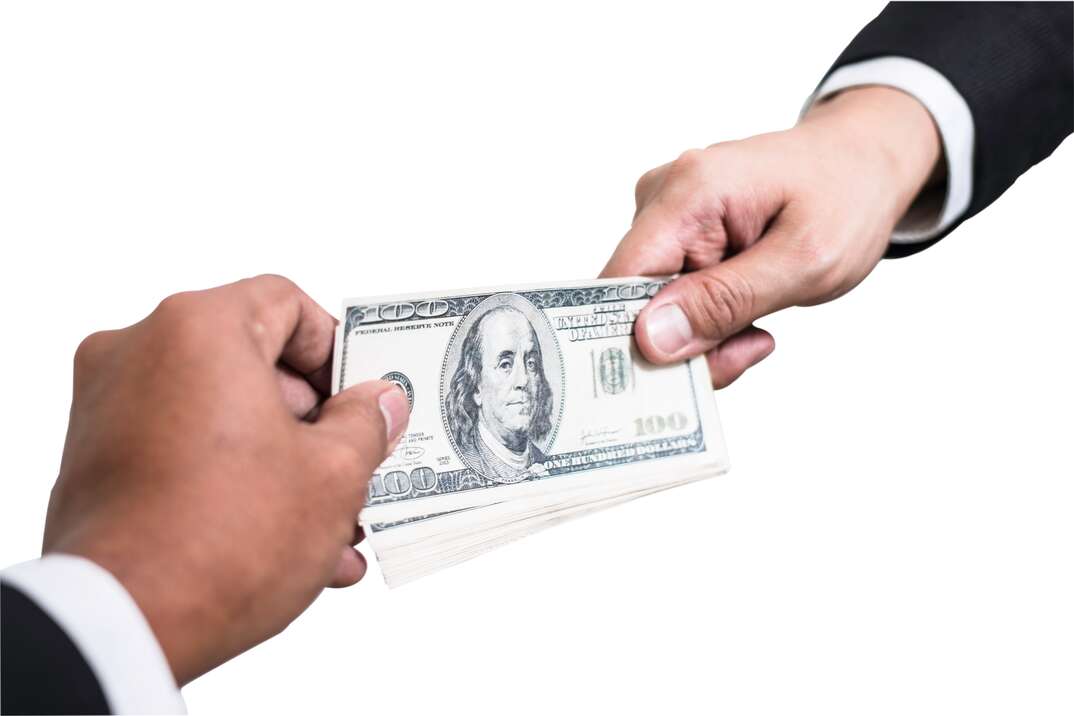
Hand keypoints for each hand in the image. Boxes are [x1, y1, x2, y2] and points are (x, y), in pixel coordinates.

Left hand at [43, 275, 409, 684]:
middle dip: (316, 425)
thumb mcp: (333, 474)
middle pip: (254, 366)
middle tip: (355, 466)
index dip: (337, 350)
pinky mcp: (99, 461)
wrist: (123, 625)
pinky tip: (293, 546)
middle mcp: (141, 354)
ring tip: (334, 525)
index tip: (363, 396)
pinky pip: (187, 455)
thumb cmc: (224, 538)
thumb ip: (366, 423)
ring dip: (284, 466)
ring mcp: (111, 409)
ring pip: (224, 419)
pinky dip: (237, 484)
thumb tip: (379, 401)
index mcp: (197, 330)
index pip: (285, 303)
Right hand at [602, 87, 940, 386]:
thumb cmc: (846, 197)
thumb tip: (650, 339)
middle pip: (635, 301)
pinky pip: (672, 298)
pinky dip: (709, 321)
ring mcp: (666, 217)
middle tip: (749, 349)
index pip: (620, 279)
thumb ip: (725, 301)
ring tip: (759, 327)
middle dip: (687, 344)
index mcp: (688, 192)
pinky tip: (749, 312)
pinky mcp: (676, 236)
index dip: (633, 338)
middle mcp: (662, 198)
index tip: (682, 377)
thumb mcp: (804, 261)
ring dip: (704, 336)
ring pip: (655, 308)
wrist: (864, 163)